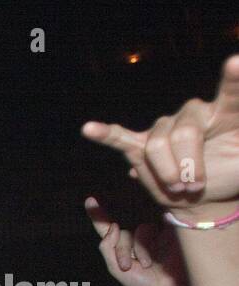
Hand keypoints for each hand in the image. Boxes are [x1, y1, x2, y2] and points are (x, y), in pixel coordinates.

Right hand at [83, 54, 238, 215]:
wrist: (204, 195)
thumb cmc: (229, 174)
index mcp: (225, 113)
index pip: (231, 93)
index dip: (233, 79)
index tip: (235, 63)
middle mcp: (193, 113)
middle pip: (184, 134)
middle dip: (189, 167)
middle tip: (195, 187)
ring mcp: (166, 127)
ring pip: (156, 147)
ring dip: (167, 173)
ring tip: (180, 187)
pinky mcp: (142, 145)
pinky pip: (121, 138)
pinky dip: (105, 134)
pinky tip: (89, 129)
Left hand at [84, 198, 192, 285]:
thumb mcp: (116, 269)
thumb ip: (107, 248)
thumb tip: (113, 226)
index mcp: (124, 249)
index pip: (109, 229)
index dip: (99, 215)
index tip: (89, 200)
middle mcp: (139, 240)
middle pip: (121, 232)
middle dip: (121, 249)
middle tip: (126, 266)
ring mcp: (155, 235)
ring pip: (137, 230)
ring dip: (136, 249)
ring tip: (145, 265)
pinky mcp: (168, 233)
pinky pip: (150, 229)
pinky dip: (145, 245)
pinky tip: (152, 260)